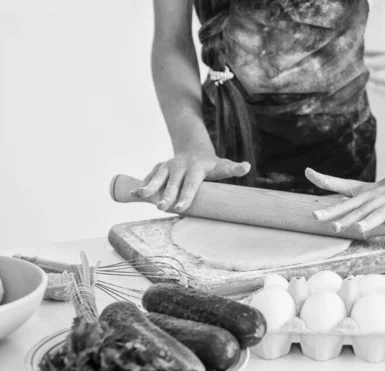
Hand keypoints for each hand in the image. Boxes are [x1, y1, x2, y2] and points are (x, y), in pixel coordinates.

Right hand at [133, 153, 250, 211]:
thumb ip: (233, 168)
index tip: (180, 208)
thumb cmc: (211, 165)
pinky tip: (132, 194)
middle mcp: (179, 166)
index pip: (191, 184)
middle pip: (172, 183)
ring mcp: (167, 166)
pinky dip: (141, 184)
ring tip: (140, 195)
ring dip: (149, 187)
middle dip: (166, 195)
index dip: (186, 196)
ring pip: (157, 177)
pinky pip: (149, 176)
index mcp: (196, 168)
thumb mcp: (222, 166)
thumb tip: (246, 166)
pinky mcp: (158, 168)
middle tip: (161, 208)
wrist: (194, 150)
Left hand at [305, 168, 384, 240]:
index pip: (342, 205)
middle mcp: (373, 200)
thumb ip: (332, 184)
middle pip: (358, 211)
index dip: (329, 211)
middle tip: (333, 227)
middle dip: (346, 219)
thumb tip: (306, 171)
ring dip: (369, 221)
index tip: (314, 216)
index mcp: (361, 197)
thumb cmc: (378, 190)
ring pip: (378, 214)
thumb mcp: (355, 187)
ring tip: (359, 229)